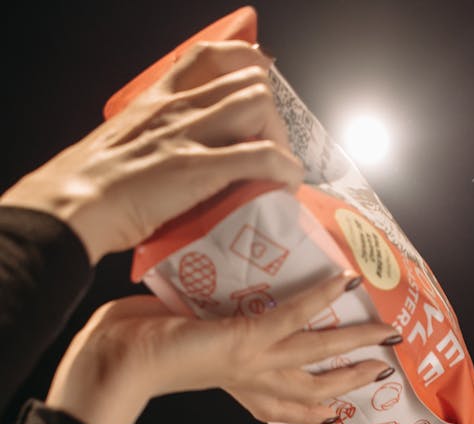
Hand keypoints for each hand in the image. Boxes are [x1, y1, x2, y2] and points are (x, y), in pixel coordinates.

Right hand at [0, 33, 301, 263]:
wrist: (76, 205)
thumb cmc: (92, 187)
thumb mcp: (123, 146)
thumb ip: (150, 143)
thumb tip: (167, 164)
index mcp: (158, 100)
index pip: (208, 57)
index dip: (244, 63)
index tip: (259, 84)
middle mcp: (178, 108)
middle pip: (247, 83)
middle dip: (271, 117)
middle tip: (271, 151)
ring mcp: (191, 136)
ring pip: (259, 108)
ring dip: (281, 140)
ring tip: (279, 171)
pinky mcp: (200, 169)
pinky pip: (260, 157)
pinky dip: (283, 169)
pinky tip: (285, 184)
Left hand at [45, 271, 398, 423]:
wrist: (117, 359)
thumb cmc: (135, 344)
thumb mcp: (180, 339)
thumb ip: (204, 328)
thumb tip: (212, 298)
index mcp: (235, 385)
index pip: (282, 406)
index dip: (313, 411)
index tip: (337, 411)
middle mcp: (250, 380)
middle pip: (315, 389)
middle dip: (353, 383)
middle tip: (386, 371)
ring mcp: (251, 362)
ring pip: (318, 356)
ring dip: (357, 342)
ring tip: (388, 330)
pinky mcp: (243, 339)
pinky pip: (293, 319)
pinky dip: (322, 300)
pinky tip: (345, 281)